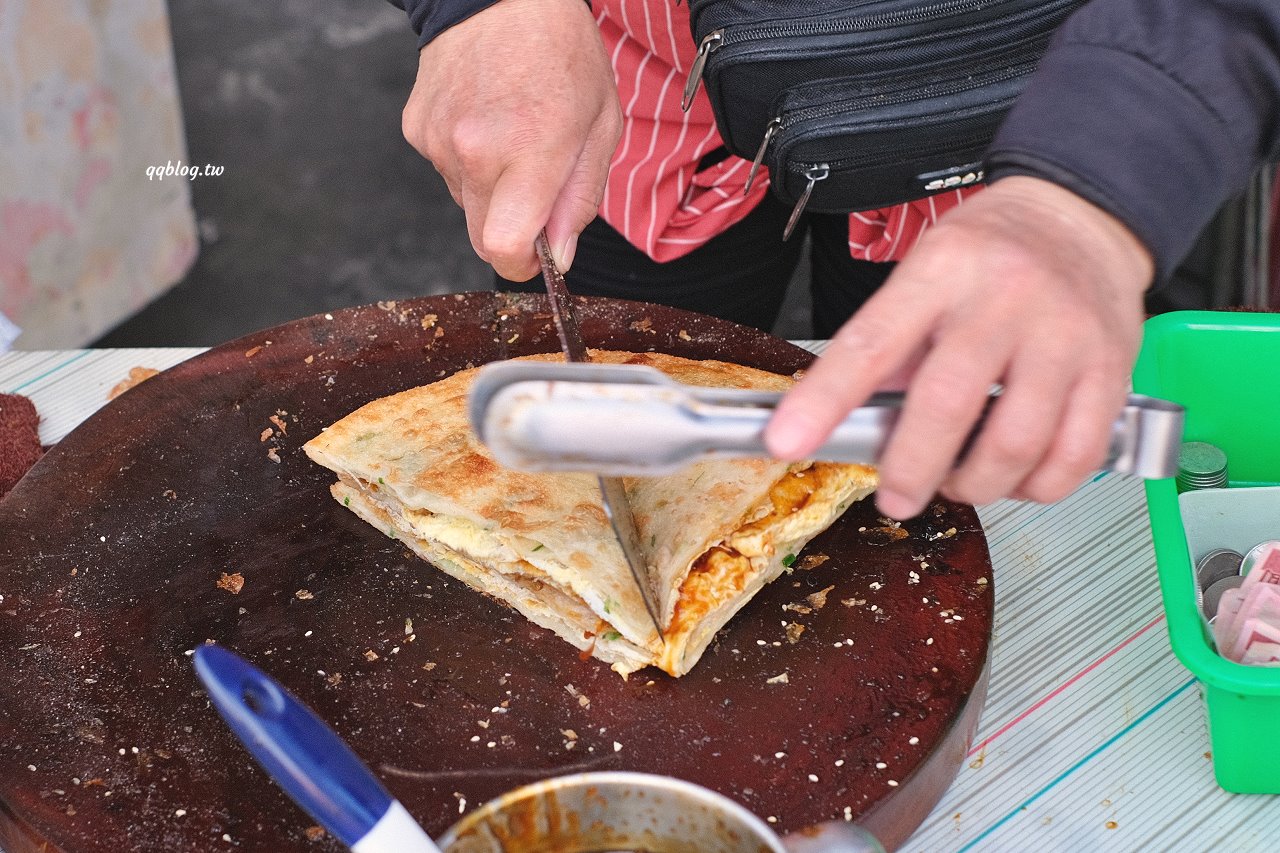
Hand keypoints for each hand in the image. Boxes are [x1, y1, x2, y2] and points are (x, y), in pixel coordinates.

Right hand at [401, 0, 621, 278]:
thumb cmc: (561, 52)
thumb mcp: (600, 124)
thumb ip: (580, 198)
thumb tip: (559, 255)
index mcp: (529, 153)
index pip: (504, 249)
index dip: (523, 265)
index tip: (538, 256)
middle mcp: (474, 152)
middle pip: (481, 238)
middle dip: (511, 228)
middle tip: (536, 185)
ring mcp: (439, 141)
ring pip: (464, 202)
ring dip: (489, 187)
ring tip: (512, 133)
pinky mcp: (417, 129)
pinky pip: (445, 169)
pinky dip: (465, 158)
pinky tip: (484, 116)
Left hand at [764, 176, 1154, 518]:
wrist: (1084, 218)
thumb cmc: (995, 251)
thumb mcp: (926, 270)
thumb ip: (893, 344)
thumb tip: (850, 418)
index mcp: (942, 271)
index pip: (870, 344)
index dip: (824, 400)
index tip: (787, 440)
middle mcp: (1005, 300)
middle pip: (946, 405)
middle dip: (910, 470)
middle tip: (896, 494)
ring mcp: (1064, 336)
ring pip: (1015, 444)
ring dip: (975, 485)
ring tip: (959, 483)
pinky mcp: (1111, 371)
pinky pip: (1074, 457)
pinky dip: (1037, 486)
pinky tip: (1017, 476)